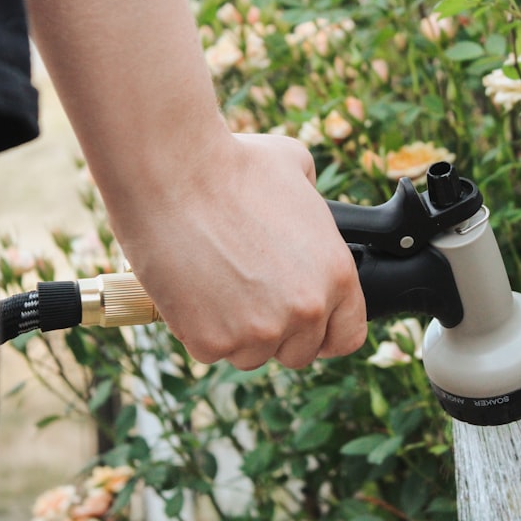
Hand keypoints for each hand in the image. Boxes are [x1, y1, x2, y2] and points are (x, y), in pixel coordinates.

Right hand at [113, 132, 367, 369]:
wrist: (173, 173)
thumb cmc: (233, 165)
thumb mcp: (299, 171)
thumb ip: (315, 206)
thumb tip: (309, 209)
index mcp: (337, 275)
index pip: (347, 335)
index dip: (325, 332)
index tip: (305, 325)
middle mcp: (306, 310)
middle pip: (298, 352)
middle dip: (277, 331)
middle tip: (249, 297)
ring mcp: (259, 331)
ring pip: (252, 355)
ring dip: (237, 332)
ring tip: (216, 285)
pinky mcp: (212, 341)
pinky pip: (210, 351)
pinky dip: (198, 329)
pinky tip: (191, 289)